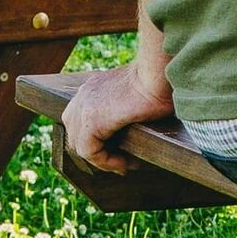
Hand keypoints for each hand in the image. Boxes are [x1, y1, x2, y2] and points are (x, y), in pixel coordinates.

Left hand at [60, 50, 171, 168]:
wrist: (159, 73)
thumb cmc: (161, 81)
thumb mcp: (139, 92)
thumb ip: (129, 105)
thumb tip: (139, 123)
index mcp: (94, 86)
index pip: (81, 119)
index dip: (98, 139)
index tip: (121, 149)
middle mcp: (84, 94)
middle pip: (76, 133)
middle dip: (97, 151)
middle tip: (122, 161)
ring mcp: (84, 106)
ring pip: (80, 144)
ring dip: (102, 158)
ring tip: (124, 164)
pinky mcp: (91, 121)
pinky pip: (89, 152)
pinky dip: (106, 161)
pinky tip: (125, 163)